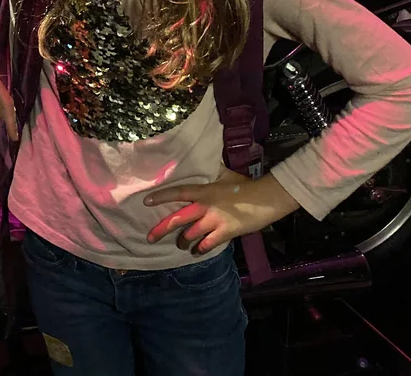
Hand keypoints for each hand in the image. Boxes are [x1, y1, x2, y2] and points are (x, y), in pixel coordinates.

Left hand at [143, 170, 299, 253]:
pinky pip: (207, 243)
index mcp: (203, 191)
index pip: (178, 193)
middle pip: (178, 219)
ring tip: (181, 244)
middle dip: (161, 229)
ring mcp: (214, 221)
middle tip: (150, 237)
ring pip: (190, 234)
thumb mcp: (226, 174)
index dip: (161, 196)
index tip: (146, 201)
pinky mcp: (224, 233)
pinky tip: (198, 250)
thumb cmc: (245, 185)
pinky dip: (200, 248)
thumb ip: (213, 171)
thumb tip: (206, 161)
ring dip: (183, 241)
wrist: (265, 199)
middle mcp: (204, 207)